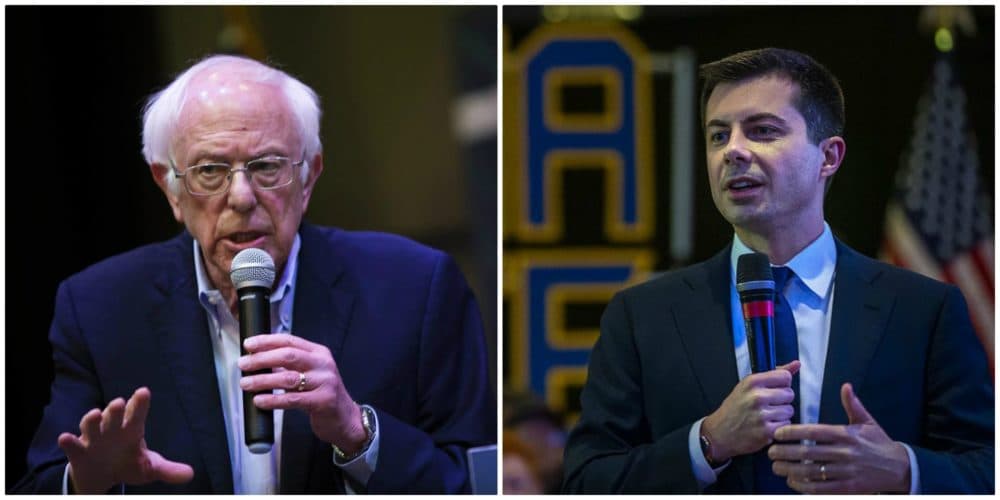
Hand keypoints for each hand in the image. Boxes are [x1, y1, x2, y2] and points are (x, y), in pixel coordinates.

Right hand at [57, 387, 193, 492]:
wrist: (103, 477)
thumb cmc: (128, 464)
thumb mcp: (149, 468)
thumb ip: (168, 469)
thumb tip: (190, 475)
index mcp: (131, 430)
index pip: (137, 414)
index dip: (140, 404)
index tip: (143, 392)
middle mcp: (112, 430)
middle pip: (113, 416)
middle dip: (115, 410)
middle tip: (118, 403)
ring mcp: (94, 440)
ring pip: (91, 426)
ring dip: (92, 420)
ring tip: (95, 414)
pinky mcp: (79, 452)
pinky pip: (72, 446)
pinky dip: (69, 442)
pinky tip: (65, 438)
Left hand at [239, 333, 367, 453]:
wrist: (345, 419)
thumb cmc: (322, 395)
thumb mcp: (310, 374)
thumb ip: (289, 366)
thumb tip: (258, 360)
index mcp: (319, 353)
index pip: (290, 340)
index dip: (266, 341)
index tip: (248, 345)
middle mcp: (323, 364)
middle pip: (288, 355)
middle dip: (261, 359)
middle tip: (243, 365)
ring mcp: (325, 382)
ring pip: (287, 378)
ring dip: (263, 380)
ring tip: (245, 383)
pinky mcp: (323, 401)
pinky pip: (292, 399)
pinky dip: (273, 400)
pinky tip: (259, 400)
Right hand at [702, 360, 799, 461]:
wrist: (719, 433)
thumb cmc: (734, 408)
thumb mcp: (747, 386)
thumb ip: (773, 374)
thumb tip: (797, 364)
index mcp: (752, 382)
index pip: (785, 377)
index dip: (782, 384)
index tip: (774, 389)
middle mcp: (757, 397)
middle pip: (790, 394)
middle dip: (782, 400)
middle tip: (768, 405)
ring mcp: (762, 415)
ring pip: (789, 411)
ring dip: (781, 415)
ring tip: (766, 416)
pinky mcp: (766, 431)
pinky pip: (786, 425)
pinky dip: (779, 427)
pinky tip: (766, 426)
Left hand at [768, 383, 910, 493]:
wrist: (900, 468)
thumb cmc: (879, 443)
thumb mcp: (867, 422)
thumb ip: (853, 405)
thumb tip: (845, 385)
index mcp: (846, 435)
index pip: (814, 432)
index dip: (794, 433)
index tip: (777, 433)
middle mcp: (844, 453)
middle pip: (809, 453)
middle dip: (786, 452)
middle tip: (770, 451)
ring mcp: (846, 472)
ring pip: (812, 472)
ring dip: (790, 470)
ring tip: (776, 467)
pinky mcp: (848, 488)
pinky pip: (822, 488)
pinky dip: (804, 486)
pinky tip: (792, 482)